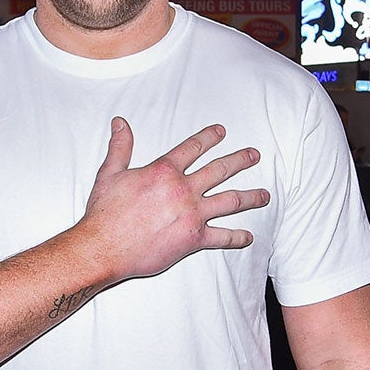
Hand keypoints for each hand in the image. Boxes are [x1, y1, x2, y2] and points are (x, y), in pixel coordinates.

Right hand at [78, 119, 268, 282]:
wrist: (104, 247)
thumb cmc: (105, 212)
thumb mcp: (110, 173)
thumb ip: (120, 146)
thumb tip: (120, 122)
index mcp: (164, 171)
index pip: (193, 148)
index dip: (209, 137)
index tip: (221, 132)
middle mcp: (183, 189)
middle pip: (220, 170)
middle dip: (240, 160)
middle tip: (254, 155)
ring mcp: (192, 214)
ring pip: (230, 201)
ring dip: (250, 197)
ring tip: (265, 195)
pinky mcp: (193, 239)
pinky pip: (222, 237)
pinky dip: (237, 237)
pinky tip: (248, 236)